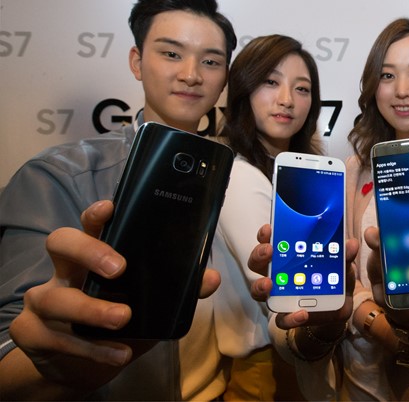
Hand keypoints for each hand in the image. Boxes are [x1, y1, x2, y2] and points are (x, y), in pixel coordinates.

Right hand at [8, 200, 220, 394]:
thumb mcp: (149, 301)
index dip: (96, 213)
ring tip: (123, 317)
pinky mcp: (34, 333)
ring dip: (91, 309)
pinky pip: (59, 338)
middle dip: (89, 251)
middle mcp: (64, 271)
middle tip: (119, 268)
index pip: (89, 224)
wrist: (83, 363)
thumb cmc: (119, 317)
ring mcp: (45, 301)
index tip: (110, 208)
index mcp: (92, 254)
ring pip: (55, 298)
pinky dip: (92, 348)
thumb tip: (211, 278)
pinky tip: (118, 353)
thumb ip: (178, 287)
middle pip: (60, 243)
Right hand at [248, 223, 358, 329]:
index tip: (269, 228)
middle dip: (259, 255)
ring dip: (260, 285)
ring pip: (259, 289)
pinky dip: (289, 317)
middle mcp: (277, 274)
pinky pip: (281, 319)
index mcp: (287, 257)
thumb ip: (344, 256)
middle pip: (257, 263)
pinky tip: (301, 313)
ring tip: (269, 283)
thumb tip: (351, 244)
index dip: (265, 235)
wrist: (337, 308)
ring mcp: (279, 295)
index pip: (270, 242)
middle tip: (269, 250)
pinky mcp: (287, 316)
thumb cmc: (334, 279)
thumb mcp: (341, 266)